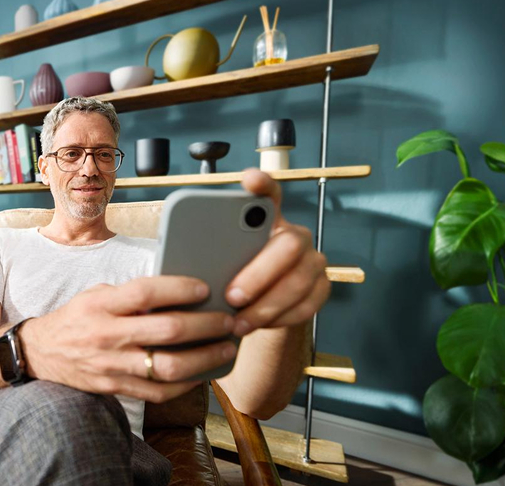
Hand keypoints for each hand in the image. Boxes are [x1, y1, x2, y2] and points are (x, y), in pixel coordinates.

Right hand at [21, 276, 236, 402]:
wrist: (39, 354)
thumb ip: (130, 294)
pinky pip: (158, 392)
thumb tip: (177, 291)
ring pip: (167, 367)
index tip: (205, 288)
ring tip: (225, 349)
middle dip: (205, 325)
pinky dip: (185, 384)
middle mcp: (106, 335)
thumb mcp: (96, 295)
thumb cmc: (77, 318)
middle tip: (229, 321)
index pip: (145, 292)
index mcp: (101, 305)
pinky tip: (203, 373)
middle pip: (165, 331)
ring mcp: (111, 366)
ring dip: (204, 358)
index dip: (178, 289)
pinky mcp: (114, 389)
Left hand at [225, 168, 330, 335]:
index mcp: (267, 219)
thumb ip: (211, 253)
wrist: (260, 305)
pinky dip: (279, 319)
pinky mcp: (322, 287)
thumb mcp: (217, 262)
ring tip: (238, 322)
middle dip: (259, 273)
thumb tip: (183, 259)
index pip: (269, 192)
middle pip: (288, 245)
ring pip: (297, 281)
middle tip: (231, 296)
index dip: (263, 184)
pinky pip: (306, 305)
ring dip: (265, 306)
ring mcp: (312, 261)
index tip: (249, 179)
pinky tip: (257, 325)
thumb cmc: (231, 276)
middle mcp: (294, 234)